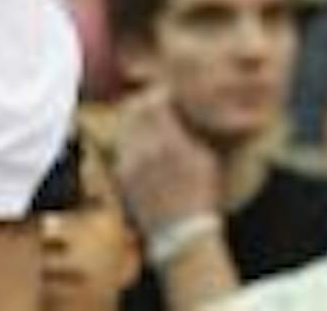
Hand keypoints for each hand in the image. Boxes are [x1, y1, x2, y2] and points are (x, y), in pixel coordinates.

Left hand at [112, 84, 222, 240]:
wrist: (181, 236)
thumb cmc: (201, 196)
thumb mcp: (204, 158)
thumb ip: (188, 131)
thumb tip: (180, 111)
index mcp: (168, 142)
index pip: (155, 102)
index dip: (160, 92)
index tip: (168, 90)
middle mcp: (144, 150)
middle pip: (135, 111)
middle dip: (144, 101)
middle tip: (154, 99)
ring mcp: (130, 165)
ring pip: (125, 127)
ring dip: (134, 118)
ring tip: (146, 118)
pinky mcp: (123, 179)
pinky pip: (121, 147)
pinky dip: (129, 138)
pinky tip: (140, 141)